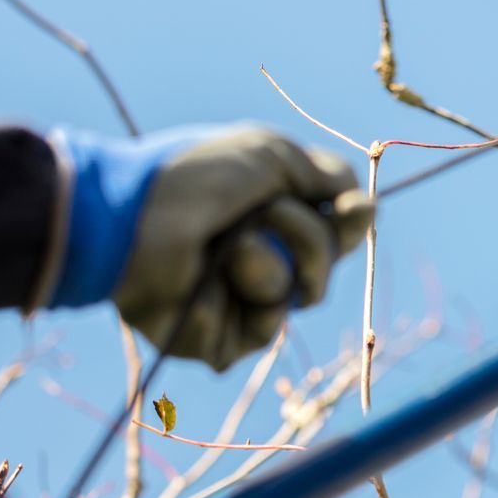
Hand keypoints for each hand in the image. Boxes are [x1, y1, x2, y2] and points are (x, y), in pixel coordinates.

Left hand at [49, 126, 372, 368]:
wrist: (131, 217)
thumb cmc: (194, 178)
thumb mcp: (272, 156)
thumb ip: (329, 176)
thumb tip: (367, 207)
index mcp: (271, 216)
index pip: (336, 231)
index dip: (350, 224)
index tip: (353, 211)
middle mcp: (259, 258)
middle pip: (326, 266)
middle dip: (307, 238)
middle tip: (265, 214)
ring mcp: (237, 300)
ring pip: (297, 297)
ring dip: (267, 263)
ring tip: (226, 247)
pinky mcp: (215, 341)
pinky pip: (257, 328)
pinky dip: (234, 296)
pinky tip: (201, 282)